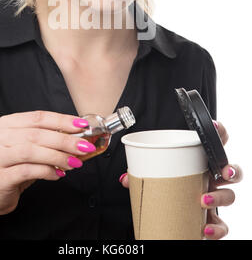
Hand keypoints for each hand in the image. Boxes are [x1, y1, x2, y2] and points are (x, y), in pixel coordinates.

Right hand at [0, 111, 94, 216]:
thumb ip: (47, 140)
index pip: (39, 117)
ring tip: (74, 162)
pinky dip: (47, 171)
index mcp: (7, 124)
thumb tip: (78, 138)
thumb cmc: (13, 167)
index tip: (82, 125)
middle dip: (65, 140)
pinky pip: (28, 171)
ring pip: (33, 151)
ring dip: (58, 156)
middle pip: (38, 134)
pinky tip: (58, 174)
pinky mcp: (0, 177)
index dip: (62, 120)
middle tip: (84, 146)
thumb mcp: (29, 148)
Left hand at [119, 120, 242, 239]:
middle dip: (231, 169)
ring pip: (230, 195)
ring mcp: (214, 198)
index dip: (219, 132)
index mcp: (200, 162)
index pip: (216, 143)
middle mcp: (211, 178)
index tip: (213, 126)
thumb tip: (124, 178)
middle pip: (231, 169)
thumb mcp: (156, 177)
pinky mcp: (213, 220)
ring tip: (203, 199)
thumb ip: (142, 176)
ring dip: (220, 197)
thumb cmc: (168, 188)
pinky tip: (205, 228)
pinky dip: (216, 228)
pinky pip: (223, 225)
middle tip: (222, 172)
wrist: (170, 218)